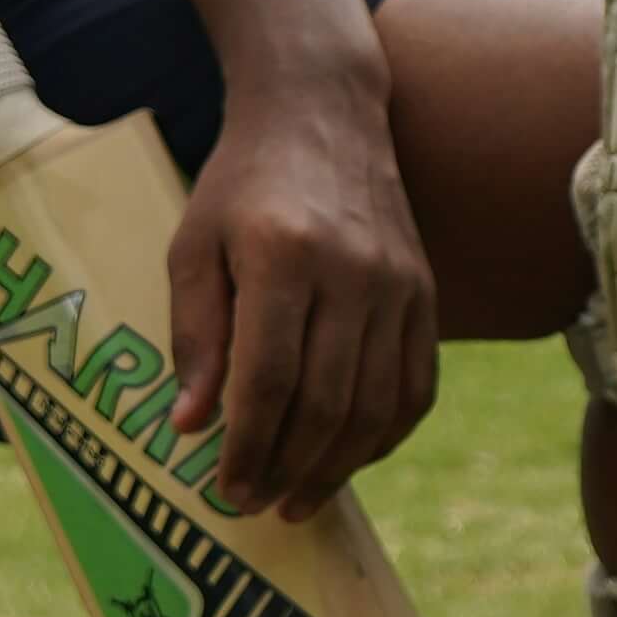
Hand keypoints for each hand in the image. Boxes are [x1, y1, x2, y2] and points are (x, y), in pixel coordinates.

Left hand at [166, 63, 438, 523]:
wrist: (321, 112)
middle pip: (328, 403)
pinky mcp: (424, 292)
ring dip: (337, 466)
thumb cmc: (240, 185)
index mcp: (283, 256)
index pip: (271, 379)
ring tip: (299, 498)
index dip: (249, 447)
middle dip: (290, 469)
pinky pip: (416, 385)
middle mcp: (352, 272)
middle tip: (257, 504)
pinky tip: (350, 459)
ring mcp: (399, 283)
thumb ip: (195, 336)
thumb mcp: (193, 247)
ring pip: (377, 405)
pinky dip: (385, 435)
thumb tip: (192, 427)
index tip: (227, 490)